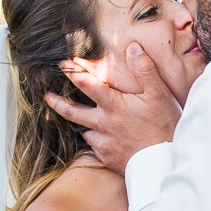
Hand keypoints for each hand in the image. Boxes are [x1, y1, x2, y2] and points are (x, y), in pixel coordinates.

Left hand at [44, 43, 180, 174]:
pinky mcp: (107, 158)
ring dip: (81, 124)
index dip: (73, 73)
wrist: (163, 163)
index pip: (86, 84)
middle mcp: (103, 124)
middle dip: (57, 102)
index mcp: (113, 106)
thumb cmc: (164, 127)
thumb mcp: (159, 94)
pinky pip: (96, 147)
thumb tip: (133, 47)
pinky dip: (96, 141)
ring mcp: (103, 143)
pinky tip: (101, 139)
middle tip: (47, 97)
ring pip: (84, 131)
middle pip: (72, 112)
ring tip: (79, 119)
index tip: (62, 65)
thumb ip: (144, 69)